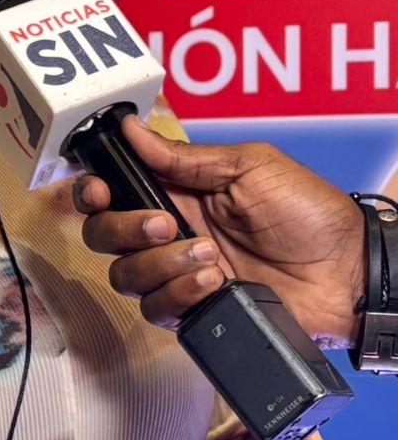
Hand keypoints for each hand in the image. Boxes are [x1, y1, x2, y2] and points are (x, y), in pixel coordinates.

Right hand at [73, 116, 363, 342]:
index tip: (99, 191)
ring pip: (126, 276)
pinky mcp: (194, 310)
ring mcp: (179, 274)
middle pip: (104, 236)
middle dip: (125, 229)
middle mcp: (171, 233)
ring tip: (210, 257)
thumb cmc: (311, 213)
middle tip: (167, 226)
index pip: (113, 191)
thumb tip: (133, 129)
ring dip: (161, 264)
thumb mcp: (251, 167)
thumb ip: (186, 157)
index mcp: (180, 192)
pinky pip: (156, 310)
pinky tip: (216, 282)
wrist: (347, 272)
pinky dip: (180, 294)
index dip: (92, 191)